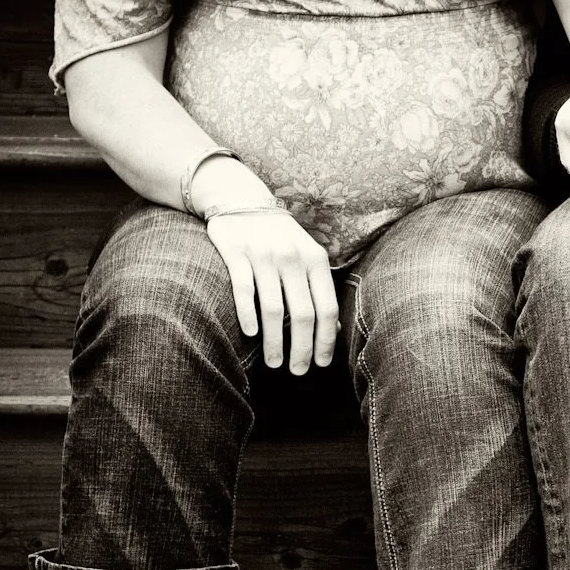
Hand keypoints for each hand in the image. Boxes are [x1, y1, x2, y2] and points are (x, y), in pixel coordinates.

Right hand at [206, 210, 338, 372]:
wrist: (240, 198)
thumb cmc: (279, 237)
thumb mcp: (306, 256)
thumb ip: (319, 288)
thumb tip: (333, 327)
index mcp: (315, 259)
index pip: (326, 307)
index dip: (326, 339)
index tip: (322, 364)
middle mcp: (292, 257)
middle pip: (303, 313)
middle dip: (303, 348)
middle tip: (298, 371)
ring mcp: (263, 254)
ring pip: (274, 308)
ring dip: (275, 342)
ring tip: (275, 363)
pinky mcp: (235, 252)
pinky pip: (244, 290)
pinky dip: (248, 315)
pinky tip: (251, 335)